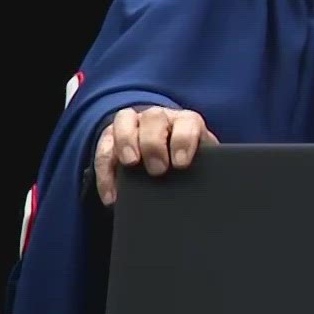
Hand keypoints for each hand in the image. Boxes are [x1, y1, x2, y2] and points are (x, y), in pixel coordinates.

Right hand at [95, 105, 217, 205]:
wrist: (168, 156)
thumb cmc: (188, 162)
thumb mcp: (201, 164)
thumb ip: (204, 170)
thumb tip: (210, 193)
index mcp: (186, 122)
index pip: (187, 123)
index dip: (184, 140)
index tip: (181, 163)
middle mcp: (159, 117)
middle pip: (154, 118)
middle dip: (154, 143)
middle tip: (157, 169)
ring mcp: (133, 123)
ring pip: (125, 120)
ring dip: (126, 141)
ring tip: (130, 164)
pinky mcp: (111, 136)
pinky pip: (103, 147)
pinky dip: (105, 172)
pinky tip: (111, 196)